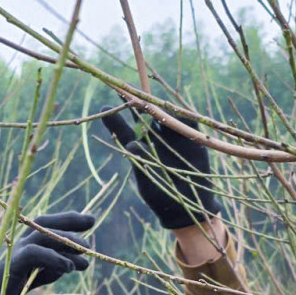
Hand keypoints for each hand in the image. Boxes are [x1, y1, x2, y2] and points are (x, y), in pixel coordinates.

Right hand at [0, 212, 94, 294]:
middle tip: (91, 231)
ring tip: (85, 254)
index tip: (90, 219)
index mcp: (23, 245)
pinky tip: (69, 267)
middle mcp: (17, 244)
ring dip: (66, 242)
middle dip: (70, 223)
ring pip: (42, 235)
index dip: (68, 219)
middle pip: (45, 223)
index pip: (46, 224)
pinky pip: (34, 253)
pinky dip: (54, 257)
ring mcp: (13, 253)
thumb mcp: (35, 279)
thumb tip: (77, 262)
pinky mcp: (10, 266)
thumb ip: (53, 268)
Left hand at [102, 106, 221, 230]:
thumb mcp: (147, 183)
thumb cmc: (162, 196)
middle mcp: (153, 138)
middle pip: (142, 115)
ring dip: (157, 107)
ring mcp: (172, 136)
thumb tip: (132, 143)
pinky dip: (181, 116)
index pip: (123, 130)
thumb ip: (139, 162)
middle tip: (127, 89)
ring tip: (150, 102)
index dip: (114, 119)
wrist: (190, 205)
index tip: (104, 107)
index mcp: (138, 148)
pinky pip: (186, 122)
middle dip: (136, 102)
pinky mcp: (191, 138)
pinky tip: (175, 112)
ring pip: (163, 115)